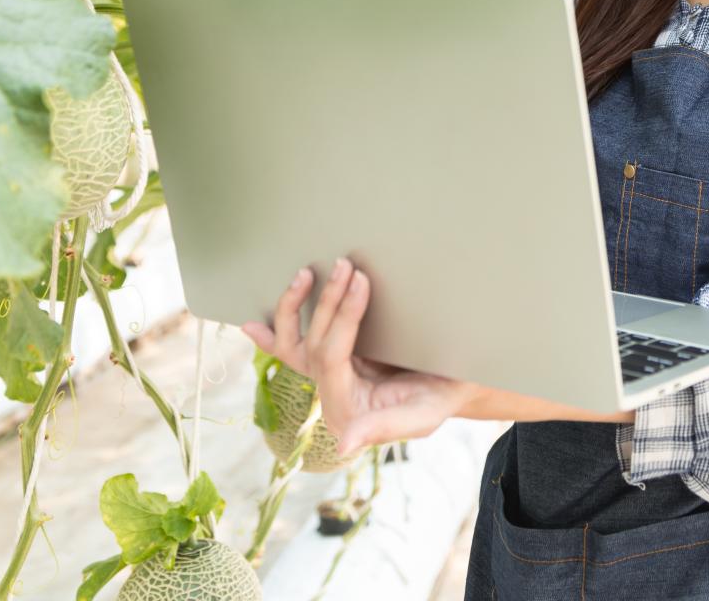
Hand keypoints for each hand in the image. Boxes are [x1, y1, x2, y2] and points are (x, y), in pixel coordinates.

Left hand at [240, 258, 479, 457]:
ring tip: (306, 274)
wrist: (456, 385)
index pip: (331, 357)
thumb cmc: (443, 398)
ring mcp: (329, 380)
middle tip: (346, 265)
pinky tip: (252, 325)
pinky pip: (294, 353)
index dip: (342, 317)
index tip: (361, 280)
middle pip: (312, 345)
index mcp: (348, 411)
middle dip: (326, 303)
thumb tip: (343, 443)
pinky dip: (272, 338)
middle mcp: (330, 396)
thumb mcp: (422, 416)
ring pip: (294, 347)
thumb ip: (383, 428)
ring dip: (294, 309)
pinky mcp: (334, 365)